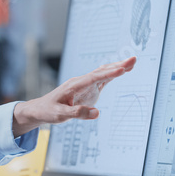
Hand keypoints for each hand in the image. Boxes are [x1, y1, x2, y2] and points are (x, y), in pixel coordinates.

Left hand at [11, 56, 135, 136]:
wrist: (41, 109)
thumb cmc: (48, 111)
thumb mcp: (60, 115)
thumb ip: (78, 113)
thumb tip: (96, 113)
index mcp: (74, 85)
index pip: (94, 78)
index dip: (109, 73)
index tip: (122, 69)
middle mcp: (81, 82)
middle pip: (102, 72)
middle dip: (118, 66)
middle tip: (133, 60)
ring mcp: (85, 85)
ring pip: (103, 73)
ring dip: (117, 68)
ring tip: (132, 62)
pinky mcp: (88, 90)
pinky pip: (102, 80)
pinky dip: (112, 75)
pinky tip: (121, 70)